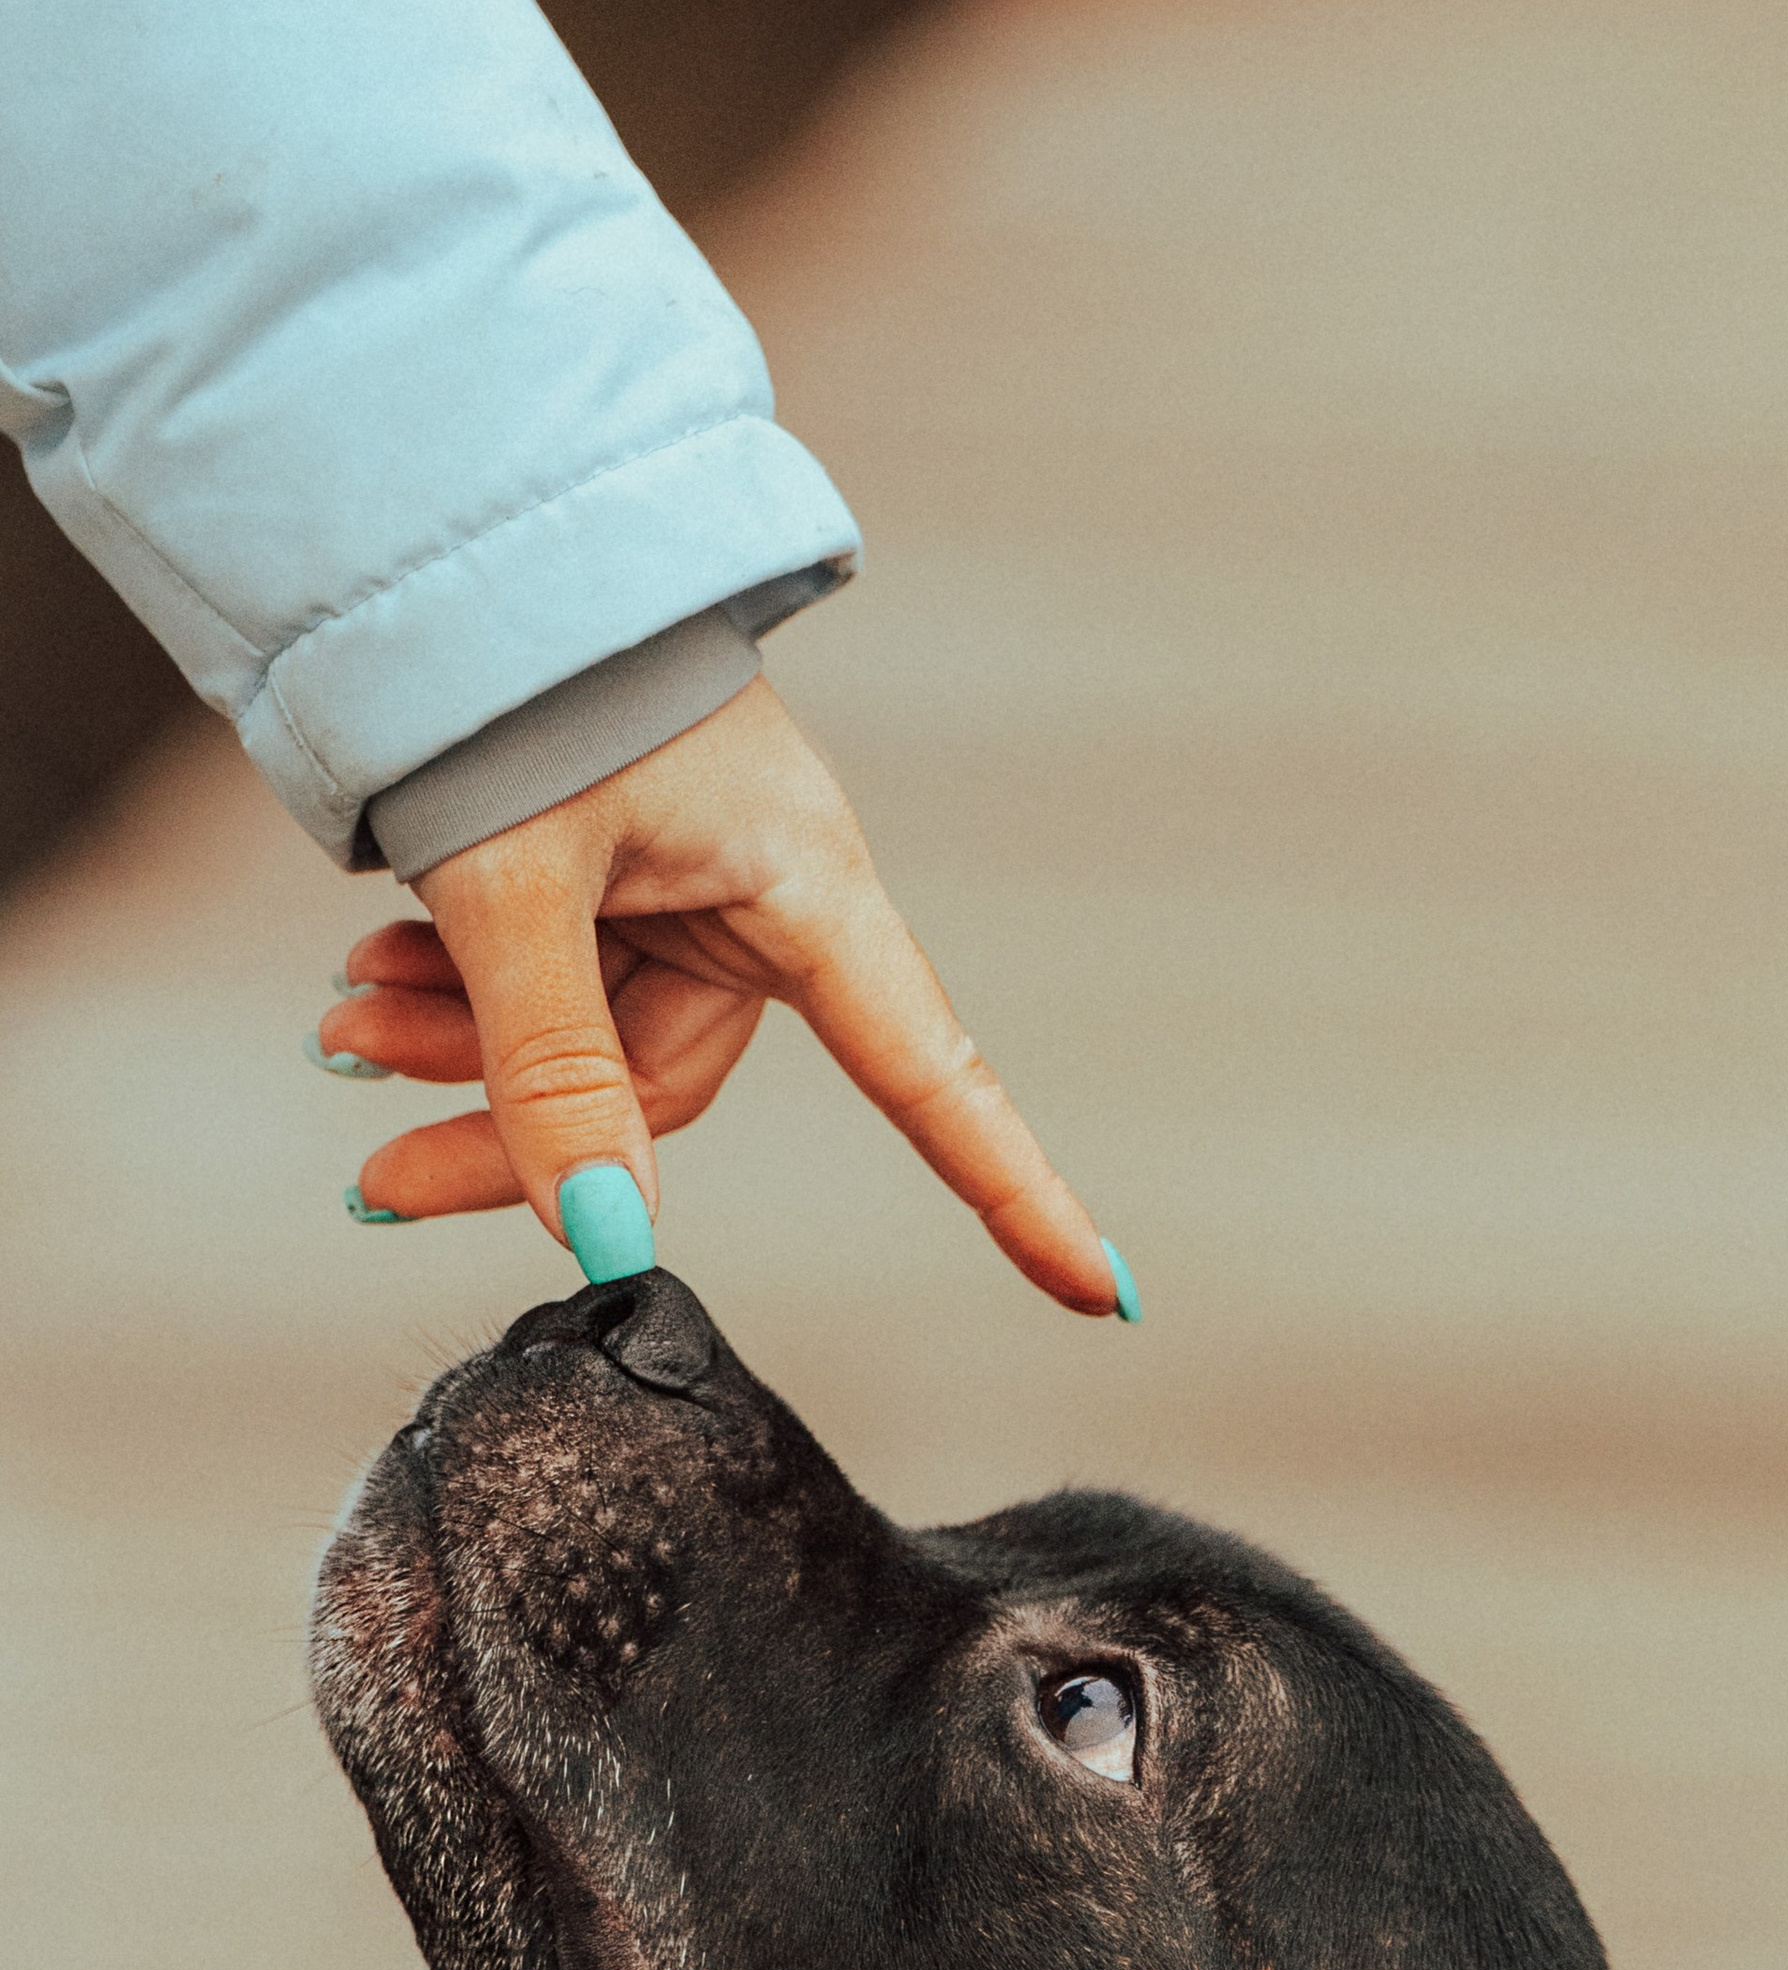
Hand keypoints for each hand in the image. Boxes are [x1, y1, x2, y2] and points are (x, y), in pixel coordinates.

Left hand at [315, 677, 1128, 1319]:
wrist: (444, 516)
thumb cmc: (512, 671)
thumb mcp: (516, 881)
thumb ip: (553, 1068)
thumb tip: (606, 1241)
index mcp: (804, 886)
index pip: (932, 1081)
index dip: (1015, 1193)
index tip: (1098, 1293)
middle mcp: (767, 892)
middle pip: (668, 1085)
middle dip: (522, 1128)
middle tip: (378, 1173)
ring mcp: (689, 875)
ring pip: (592, 1037)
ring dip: (467, 1050)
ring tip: (345, 1024)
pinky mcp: (618, 855)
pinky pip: (555, 974)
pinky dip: (463, 992)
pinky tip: (376, 969)